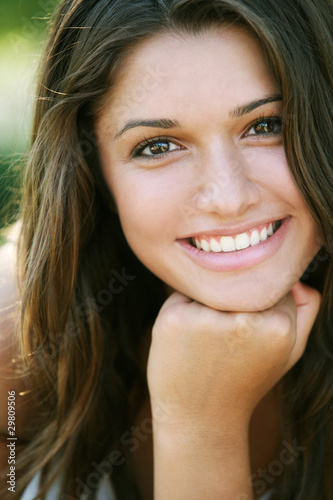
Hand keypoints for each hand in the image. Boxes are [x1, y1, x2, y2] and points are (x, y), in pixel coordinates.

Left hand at [147, 281, 320, 432]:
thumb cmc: (248, 380)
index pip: (272, 286)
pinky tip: (186, 343)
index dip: (260, 308)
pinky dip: (184, 311)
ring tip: (206, 345)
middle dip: (233, 305)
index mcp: (278, 327)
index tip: (250, 338)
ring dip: (208, 306)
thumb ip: (306, 309)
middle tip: (226, 343)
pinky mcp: (173, 318)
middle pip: (239, 284)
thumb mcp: (289, 351)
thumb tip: (295, 276)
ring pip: (211, 287)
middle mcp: (242, 320)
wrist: (200, 418)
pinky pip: (182, 296)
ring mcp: (205, 319)